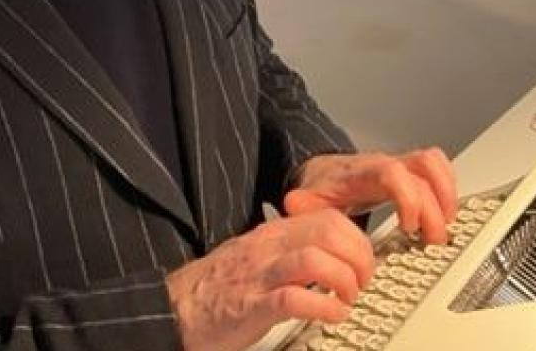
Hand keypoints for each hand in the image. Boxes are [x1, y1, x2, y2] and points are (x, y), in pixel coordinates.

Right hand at [165, 209, 375, 350]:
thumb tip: (330, 256)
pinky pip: (295, 298)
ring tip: (348, 300)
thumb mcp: (256, 258)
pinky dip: (324, 307)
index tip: (364, 263)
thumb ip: (289, 250)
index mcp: (271, 235)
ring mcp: (259, 276)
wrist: (171, 310)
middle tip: (362, 283)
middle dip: (358, 258)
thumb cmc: (215, 290)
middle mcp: (267, 248)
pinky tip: (331, 315)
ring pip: (316, 259)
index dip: (357, 239)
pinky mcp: (251, 307)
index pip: (328, 219)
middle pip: (329, 233)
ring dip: (344, 281)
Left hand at [283, 149, 457, 243]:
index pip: (394, 174)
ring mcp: (400, 165)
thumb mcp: (310, 199)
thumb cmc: (324, 187)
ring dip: (447, 195)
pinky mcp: (410, 171)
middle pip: (424, 169)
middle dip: (435, 207)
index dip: (409, 198)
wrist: (324, 171)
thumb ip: (305, 205)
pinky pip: (438, 167)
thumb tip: (295, 204)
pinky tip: (444, 213)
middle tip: (432, 239)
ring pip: (435, 164)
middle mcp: (386, 164)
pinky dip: (447, 188)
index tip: (409, 226)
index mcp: (363, 173)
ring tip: (444, 226)